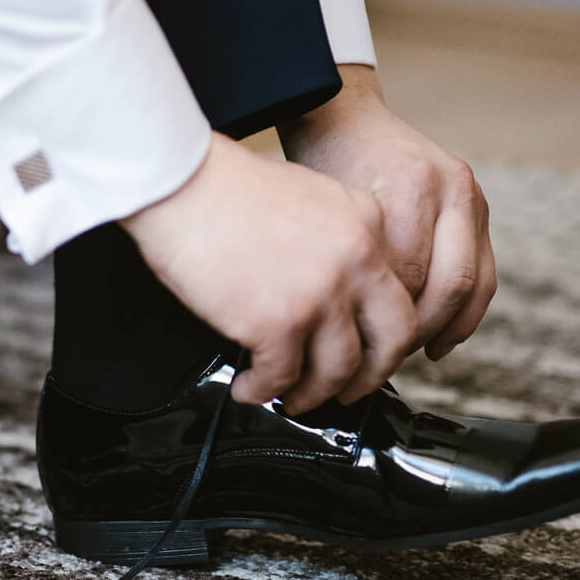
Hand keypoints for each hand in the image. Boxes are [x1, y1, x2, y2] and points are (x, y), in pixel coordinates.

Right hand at [122, 133, 417, 411]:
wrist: (180, 181)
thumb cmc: (224, 188)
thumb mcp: (308, 197)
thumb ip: (334, 241)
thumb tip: (327, 294)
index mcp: (367, 223)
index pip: (399, 290)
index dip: (381, 330)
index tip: (363, 347)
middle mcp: (356, 259)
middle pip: (393, 336)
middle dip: (372, 375)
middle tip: (349, 389)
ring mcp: (321, 294)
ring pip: (340, 369)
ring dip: (314, 394)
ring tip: (291, 397)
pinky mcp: (278, 323)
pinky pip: (281, 377)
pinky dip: (263, 390)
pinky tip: (248, 387)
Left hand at [279, 65, 495, 359]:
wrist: (347, 117)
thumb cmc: (324, 165)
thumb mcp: (325, 208)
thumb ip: (347, 259)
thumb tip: (341, 331)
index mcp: (411, 184)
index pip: (406, 276)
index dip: (381, 320)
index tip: (353, 349)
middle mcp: (451, 187)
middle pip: (447, 284)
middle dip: (414, 332)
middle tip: (377, 361)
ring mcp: (471, 196)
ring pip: (473, 284)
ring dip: (442, 329)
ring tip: (406, 355)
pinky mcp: (480, 207)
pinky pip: (484, 274)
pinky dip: (464, 314)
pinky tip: (437, 343)